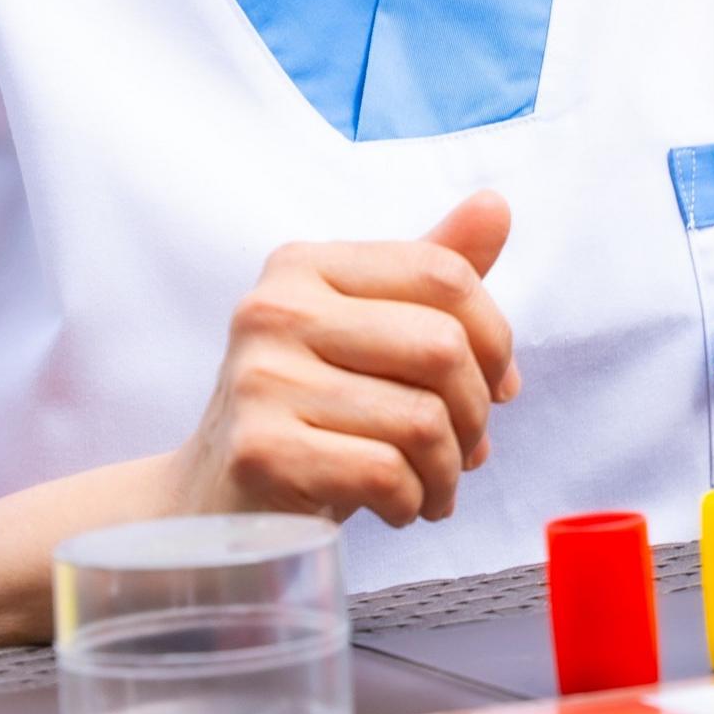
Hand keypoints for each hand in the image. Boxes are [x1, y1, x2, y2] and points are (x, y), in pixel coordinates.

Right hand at [166, 192, 520, 528]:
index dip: (494, 337)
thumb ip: (431, 270)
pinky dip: (412, 501)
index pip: (444, 274)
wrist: (216, 500)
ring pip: (421, 419)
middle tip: (468, 446)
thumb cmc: (312, 409)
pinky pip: (384, 473)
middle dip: (476, 410)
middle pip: (442, 346)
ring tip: (435, 486)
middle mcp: (274, 310)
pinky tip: (401, 508)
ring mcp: (260, 380)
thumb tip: (497, 206)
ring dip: (448, 469)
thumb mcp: (370, 331)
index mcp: (304, 266)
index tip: (497, 383)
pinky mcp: (259, 451)